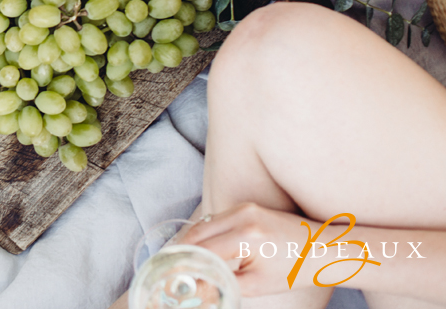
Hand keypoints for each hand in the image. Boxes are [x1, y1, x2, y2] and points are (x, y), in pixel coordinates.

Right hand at [182, 202, 335, 296]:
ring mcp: (245, 207)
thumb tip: (197, 290)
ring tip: (186, 259)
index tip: (171, 273)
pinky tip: (204, 247)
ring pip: (205, 222)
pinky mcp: (249, 206)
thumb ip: (223, 285)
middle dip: (182, 249)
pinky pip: (218, 218)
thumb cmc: (295, 270)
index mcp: (246, 236)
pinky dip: (207, 232)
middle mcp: (242, 215)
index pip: (201, 248)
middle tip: (173, 267)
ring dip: (193, 240)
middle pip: (197, 231)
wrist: (325, 250)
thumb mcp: (257, 285)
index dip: (183, 262)